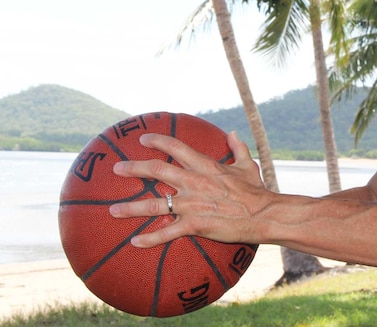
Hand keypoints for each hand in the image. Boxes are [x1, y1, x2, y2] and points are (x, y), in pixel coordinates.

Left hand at [109, 130, 268, 247]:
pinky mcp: (194, 225)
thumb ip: (238, 148)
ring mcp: (192, 204)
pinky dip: (150, 238)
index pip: (176, 147)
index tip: (143, 138)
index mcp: (205, 165)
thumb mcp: (247, 165)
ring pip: (154, 204)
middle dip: (133, 168)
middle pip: (156, 170)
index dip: (157, 141)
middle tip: (117, 168)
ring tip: (113, 210)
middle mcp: (194, 182)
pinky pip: (167, 233)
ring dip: (131, 207)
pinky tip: (135, 242)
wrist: (263, 214)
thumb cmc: (256, 191)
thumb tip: (233, 133)